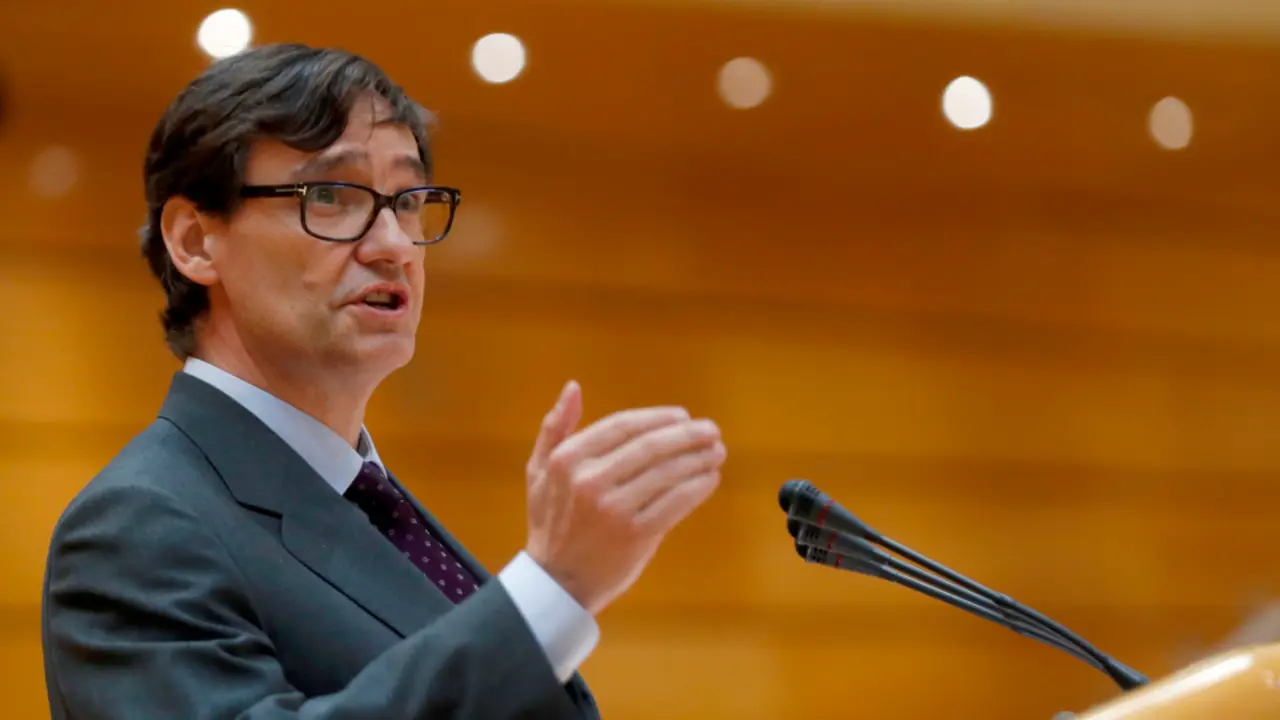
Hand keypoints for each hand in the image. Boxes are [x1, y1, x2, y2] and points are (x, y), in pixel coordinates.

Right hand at [524, 380, 724, 614]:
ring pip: (668, 473)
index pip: (623, 425)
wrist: (558, 582)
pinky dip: (698, 487)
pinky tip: (709, 479)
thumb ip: (554, 427)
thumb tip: (573, 387)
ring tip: (717, 452)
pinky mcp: (636, 535)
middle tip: (712, 430)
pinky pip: (677, 502)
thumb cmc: (552, 522)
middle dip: (688, 435)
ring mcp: (614, 509)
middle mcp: (589, 480)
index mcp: (567, 459)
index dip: (658, 417)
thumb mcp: (539, 471)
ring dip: (699, 459)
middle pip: (651, 446)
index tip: (683, 416)